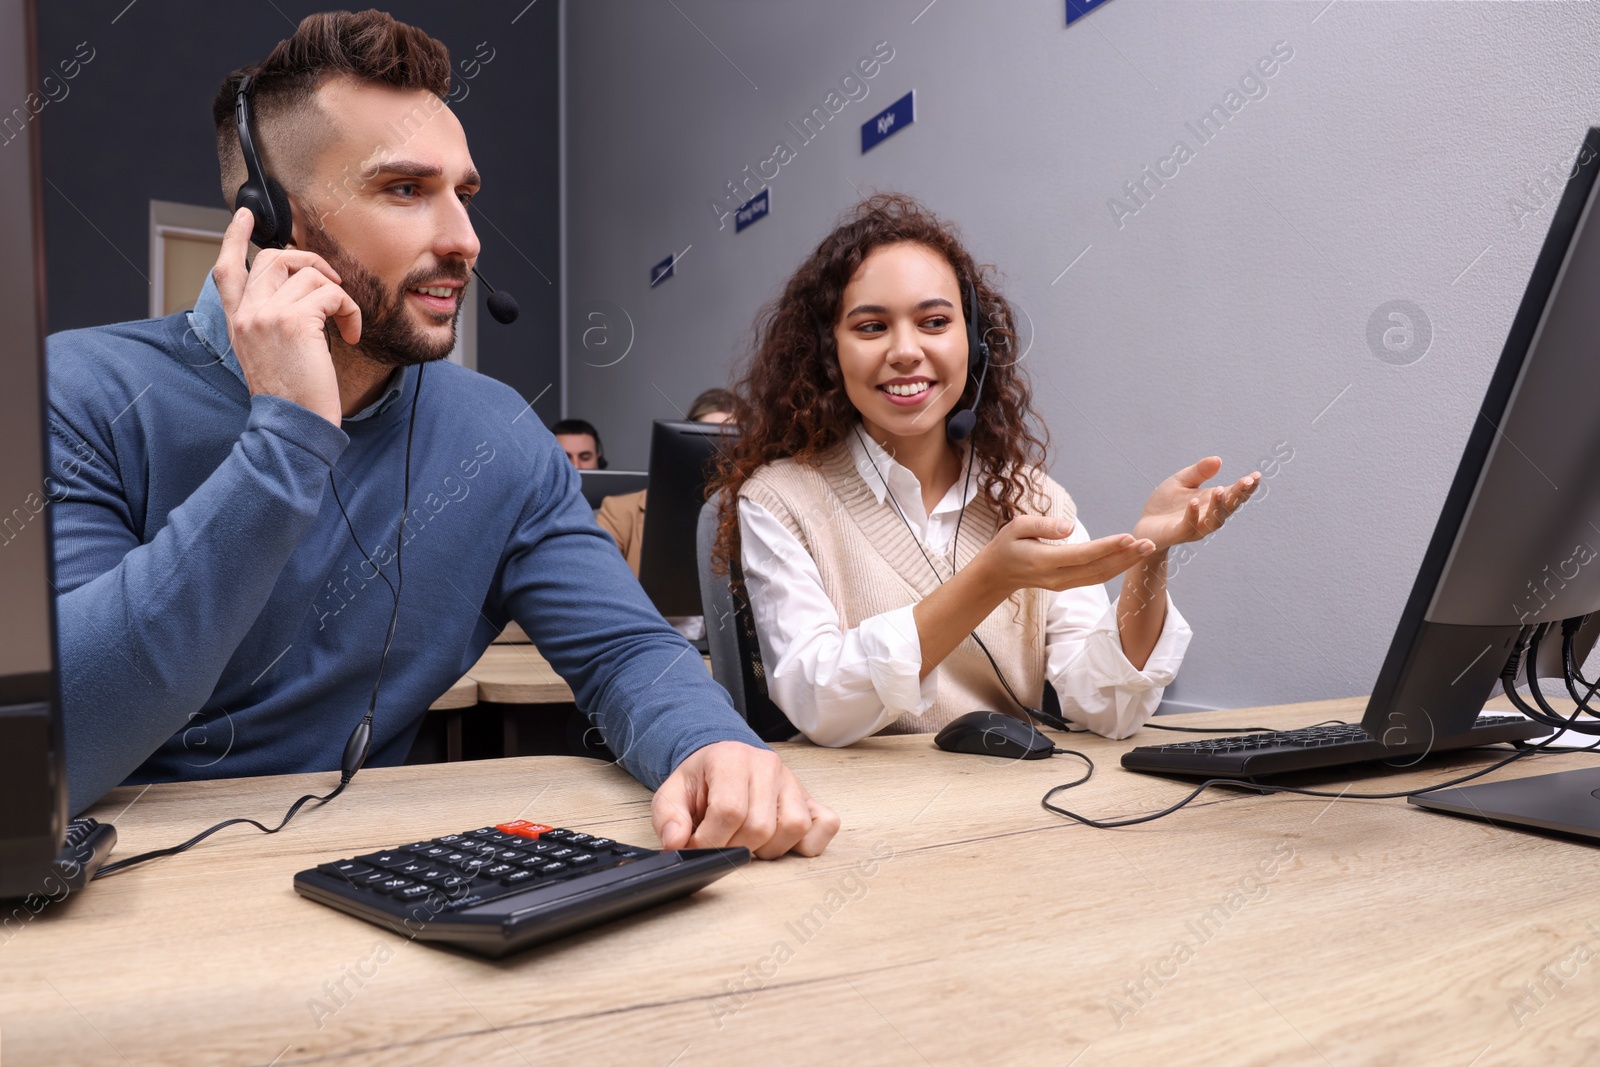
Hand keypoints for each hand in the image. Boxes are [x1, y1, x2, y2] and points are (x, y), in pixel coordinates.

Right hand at [210, 207, 360, 426]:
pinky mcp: (294, 320)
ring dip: (339, 296)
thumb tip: (302, 294)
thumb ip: (274, 321)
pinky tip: (352, 335)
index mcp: (239, 323)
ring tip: (346, 324)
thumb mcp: (271, 355)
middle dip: (310, 260)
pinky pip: (332, 294)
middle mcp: (247, 314)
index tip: (245, 216)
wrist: (295, 425)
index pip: (226, 270)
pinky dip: (350, 311)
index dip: (235, 238)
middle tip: (333, 281)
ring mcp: (267, 314)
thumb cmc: (293, 397)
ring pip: (310, 275)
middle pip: (274, 259)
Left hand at [652, 741, 839, 859]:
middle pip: (760, 825)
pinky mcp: (811, 798)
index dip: (710, 840)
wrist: (722, 760)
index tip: (697, 846)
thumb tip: (676, 842)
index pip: (729, 810)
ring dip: (768, 848)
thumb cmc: (701, 780)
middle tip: (722, 843)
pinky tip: (780, 841)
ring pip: (794, 828)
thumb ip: (668, 817)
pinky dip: (807, 842)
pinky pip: (825, 824)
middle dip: (735, 847)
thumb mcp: (672, 793)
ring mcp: (793, 782)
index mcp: (731, 759)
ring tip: (749, 840)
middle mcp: (768, 766)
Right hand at [971, 515, 1154, 597]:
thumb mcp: (1016, 527)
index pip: (1082, 555)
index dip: (1107, 547)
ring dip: (1125, 564)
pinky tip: (1129, 558)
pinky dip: (1115, 569)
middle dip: (1125, 557)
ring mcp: (1063, 585)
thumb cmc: (1006, 545)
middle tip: (1149, 543)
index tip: (1128, 537)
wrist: (997, 574)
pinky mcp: (1068, 585)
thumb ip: (1043, 526)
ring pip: (1100, 576)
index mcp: (1044, 561)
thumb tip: (1070, 527)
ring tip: (1146, 549)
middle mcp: (1057, 578)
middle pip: (1097, 569)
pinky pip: (1095, 578)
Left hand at [1131, 456, 1259, 551]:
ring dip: (1219, 505)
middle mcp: (1208, 516)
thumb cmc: (1166, 504)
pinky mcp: (1179, 533)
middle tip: (1247, 481)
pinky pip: (1189, 526)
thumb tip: (1218, 460)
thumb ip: (1199, 472)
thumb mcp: (1181, 481)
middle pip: (1230, 507)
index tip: (1257, 475)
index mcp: (1212, 501)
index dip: (1247, 486)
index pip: (1234, 494)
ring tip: (1220, 489)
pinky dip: (1193, 514)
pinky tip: (1194, 501)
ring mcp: (1196, 527)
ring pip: (1214, 520)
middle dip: (1240, 494)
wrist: (1145, 525)